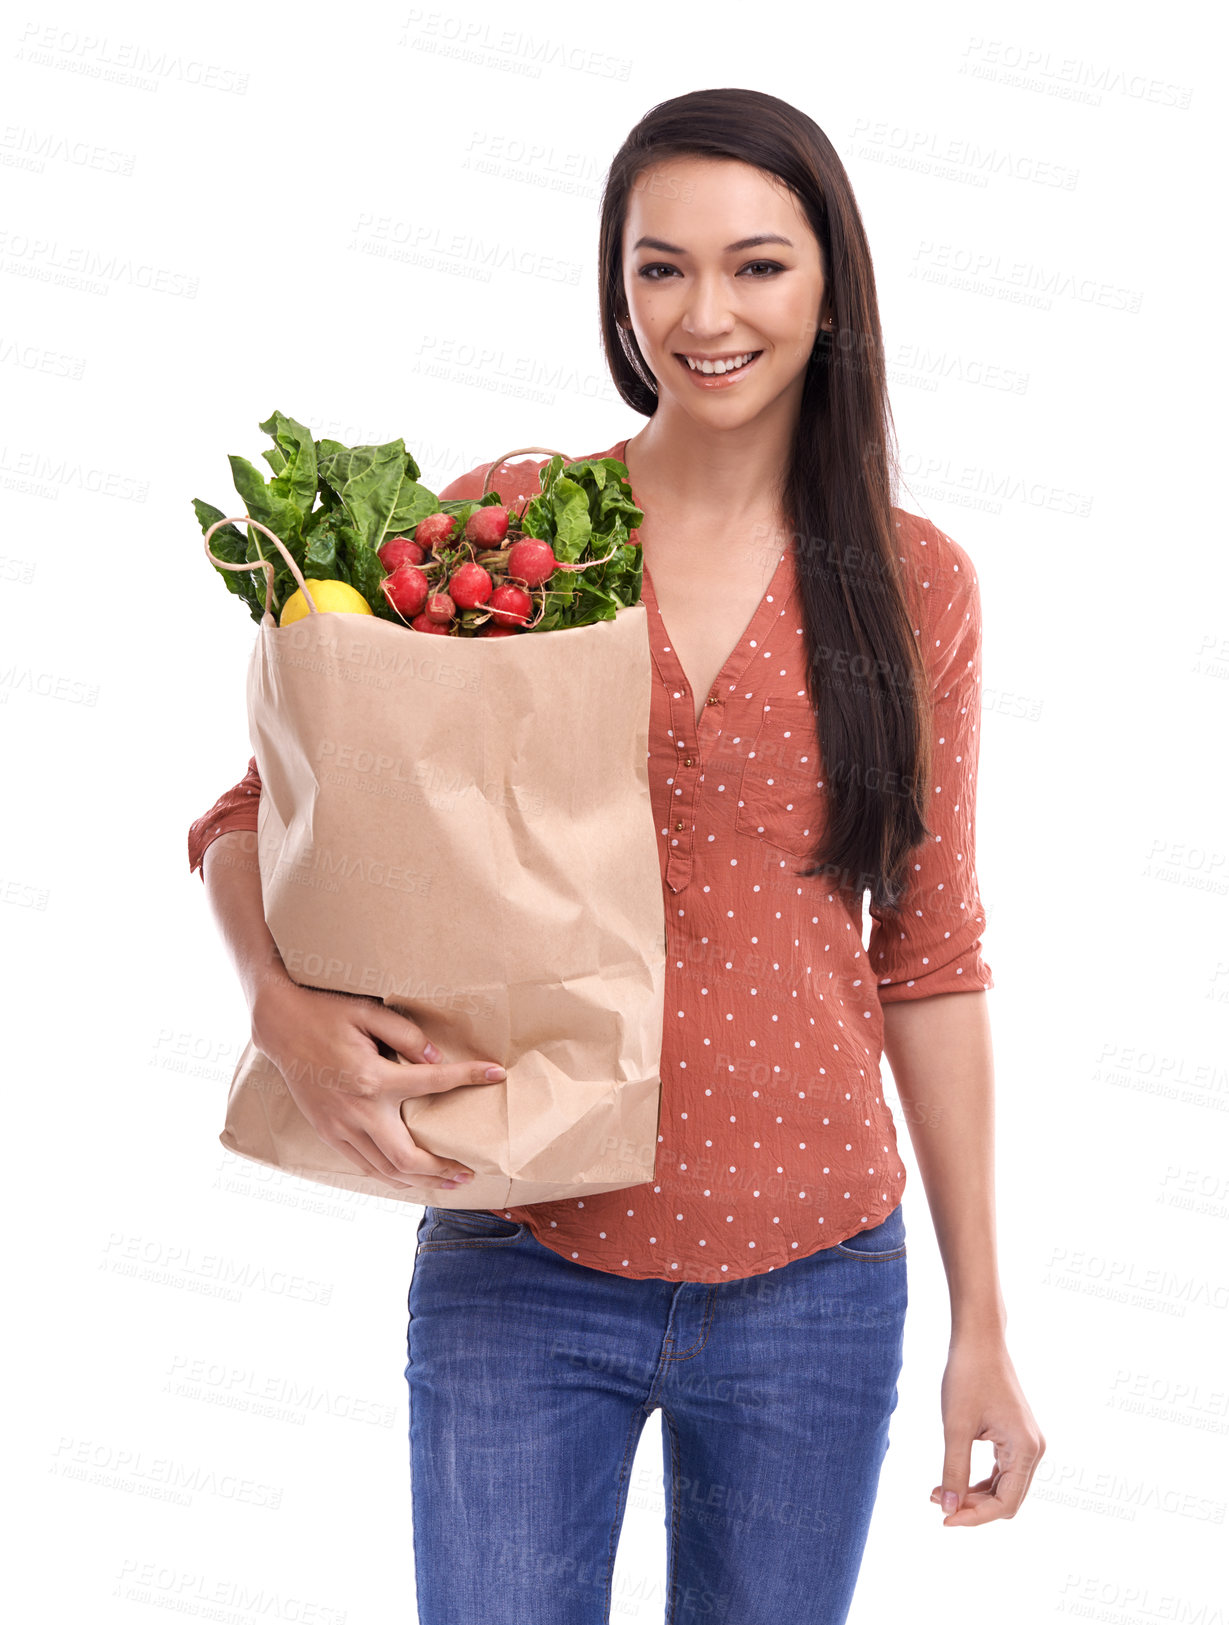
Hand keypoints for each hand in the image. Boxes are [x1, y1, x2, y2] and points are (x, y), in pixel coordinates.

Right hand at [251, 976, 505, 1191]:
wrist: (279, 1027)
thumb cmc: (326, 1013)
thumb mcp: (368, 1012)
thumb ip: (406, 1035)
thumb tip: (435, 1058)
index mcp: (373, 1077)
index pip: (433, 1083)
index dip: (469, 1077)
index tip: (497, 1073)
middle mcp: (358, 1111)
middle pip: (407, 1157)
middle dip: (442, 1169)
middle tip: (469, 1172)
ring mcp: (339, 1127)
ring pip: (384, 1170)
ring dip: (419, 1180)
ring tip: (447, 1182)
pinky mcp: (327, 1132)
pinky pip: (362, 1165)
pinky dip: (389, 1176)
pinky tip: (407, 1177)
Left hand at [929, 1331, 1045, 1525]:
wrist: (979, 1339)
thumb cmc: (967, 1376)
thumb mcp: (956, 1427)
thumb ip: (954, 1471)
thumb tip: (949, 1510)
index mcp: (1026, 1449)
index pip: (1005, 1504)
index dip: (975, 1517)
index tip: (944, 1519)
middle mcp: (1033, 1450)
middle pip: (1007, 1499)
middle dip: (973, 1507)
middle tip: (937, 1504)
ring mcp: (1026, 1443)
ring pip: (1004, 1487)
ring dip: (974, 1495)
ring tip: (938, 1493)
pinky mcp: (1016, 1436)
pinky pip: (1001, 1471)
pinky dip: (979, 1480)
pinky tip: (953, 1480)